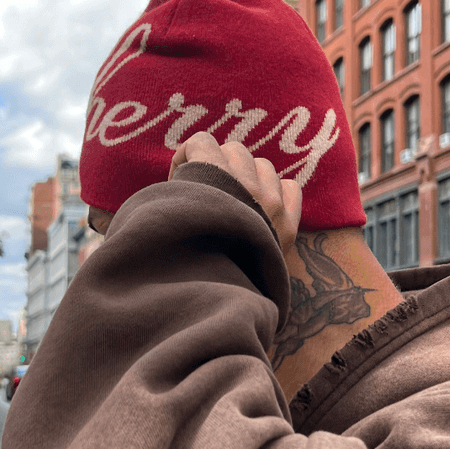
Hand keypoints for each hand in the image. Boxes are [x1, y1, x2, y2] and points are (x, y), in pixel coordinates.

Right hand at [168, 132, 301, 254]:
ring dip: (246, 176)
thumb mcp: (159, 222)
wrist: (213, 306)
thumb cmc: (176, 264)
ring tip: (231, 203)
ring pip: (262, 164)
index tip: (178, 184)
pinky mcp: (289, 225)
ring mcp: (272, 206)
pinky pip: (290, 185)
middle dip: (216, 166)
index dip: (185, 159)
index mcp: (213, 184)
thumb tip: (168, 180)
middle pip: (233, 150)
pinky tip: (259, 207)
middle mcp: (246, 189)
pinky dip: (277, 191)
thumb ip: (167, 195)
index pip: (202, 142)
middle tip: (204, 195)